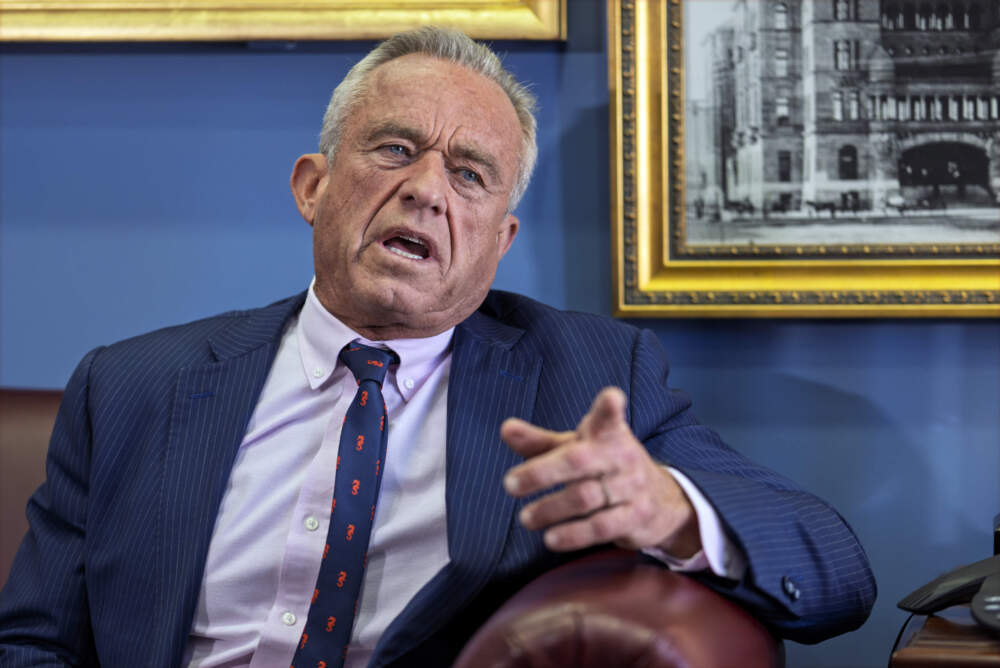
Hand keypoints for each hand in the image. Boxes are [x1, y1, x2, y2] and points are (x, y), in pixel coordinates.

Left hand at [501, 387, 700, 555]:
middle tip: (509, 485)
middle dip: (541, 473)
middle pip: (578, 460)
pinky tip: (551, 539)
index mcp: (608, 434)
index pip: (609, 417)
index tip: (611, 398)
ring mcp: (631, 487)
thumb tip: (505, 429)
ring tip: (526, 518)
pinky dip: (573, 535)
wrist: (662, 501)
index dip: (609, 407)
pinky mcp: (636, 517)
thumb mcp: (577, 449)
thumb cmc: (606, 467)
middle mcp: (622, 456)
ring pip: (585, 497)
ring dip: (550, 509)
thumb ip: (540, 442)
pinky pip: (601, 527)